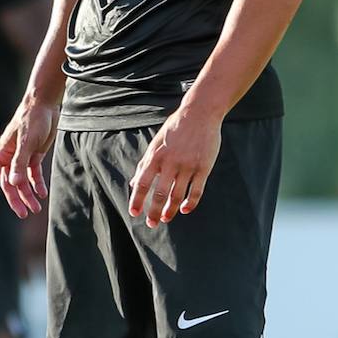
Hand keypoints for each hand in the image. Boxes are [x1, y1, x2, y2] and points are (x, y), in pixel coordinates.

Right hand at [0, 99, 58, 219]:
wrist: (45, 105)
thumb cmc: (32, 120)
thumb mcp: (26, 143)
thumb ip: (19, 163)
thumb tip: (12, 183)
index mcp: (1, 154)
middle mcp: (9, 158)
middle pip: (9, 184)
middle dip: (15, 199)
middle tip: (23, 214)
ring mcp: (22, 157)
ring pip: (22, 182)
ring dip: (28, 195)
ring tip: (36, 208)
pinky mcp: (34, 155)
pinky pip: (33, 175)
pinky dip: (37, 184)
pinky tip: (42, 193)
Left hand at [129, 107, 221, 227]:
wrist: (200, 114)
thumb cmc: (175, 129)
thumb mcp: (156, 143)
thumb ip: (145, 163)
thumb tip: (134, 183)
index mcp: (156, 156)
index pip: (142, 183)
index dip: (137, 200)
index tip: (134, 213)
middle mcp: (171, 162)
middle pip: (160, 194)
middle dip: (154, 211)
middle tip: (151, 223)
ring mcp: (188, 165)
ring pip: (177, 195)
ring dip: (170, 210)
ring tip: (166, 218)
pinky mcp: (203, 167)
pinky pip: (196, 191)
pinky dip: (190, 203)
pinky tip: (185, 210)